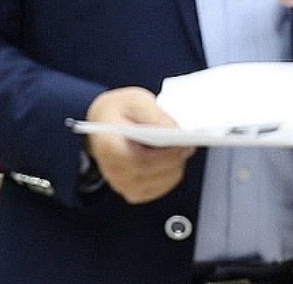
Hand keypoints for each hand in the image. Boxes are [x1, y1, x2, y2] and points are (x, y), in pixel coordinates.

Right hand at [83, 86, 194, 204]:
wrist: (103, 123)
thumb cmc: (118, 111)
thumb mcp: (136, 100)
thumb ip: (154, 115)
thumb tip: (175, 130)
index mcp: (109, 147)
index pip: (142, 159)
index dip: (166, 153)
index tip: (183, 142)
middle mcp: (113, 171)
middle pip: (155, 172)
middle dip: (176, 157)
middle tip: (189, 143)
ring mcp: (122, 185)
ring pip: (162, 181)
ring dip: (176, 165)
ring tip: (181, 148)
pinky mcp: (133, 192)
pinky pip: (161, 187)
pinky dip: (171, 173)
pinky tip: (172, 158)